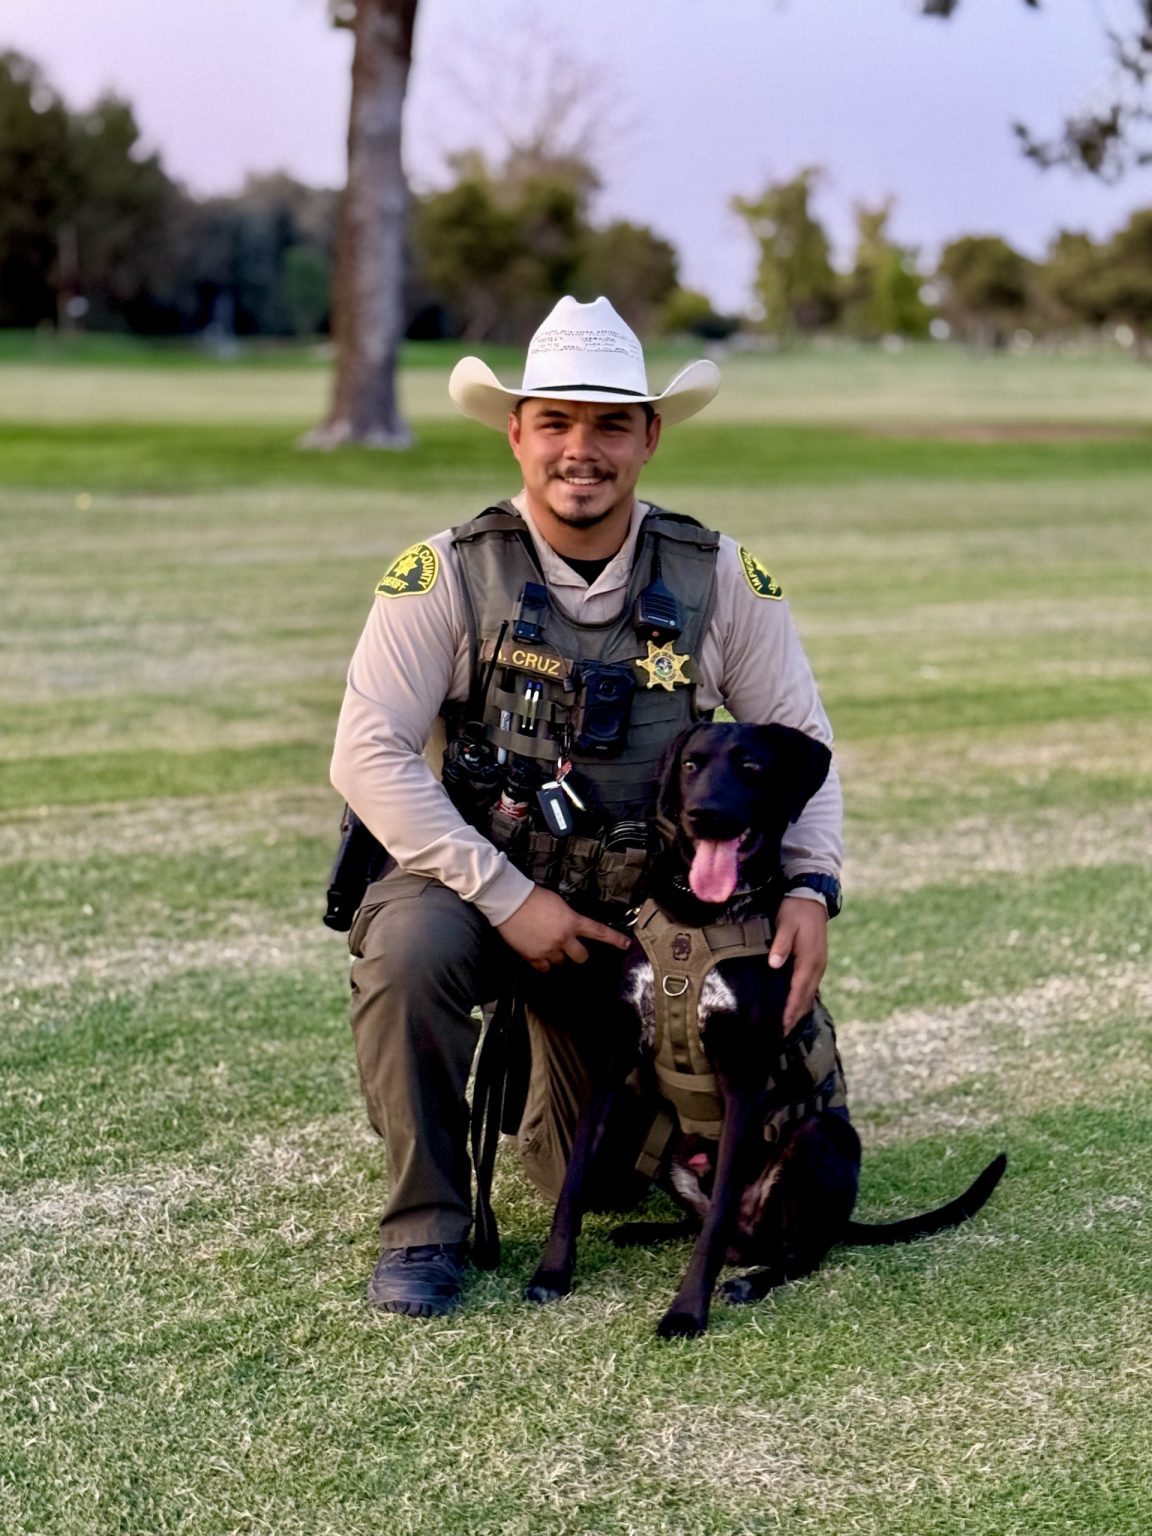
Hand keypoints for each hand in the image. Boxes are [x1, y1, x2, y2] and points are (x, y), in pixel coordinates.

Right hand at [496, 886, 630, 971]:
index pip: (599, 932)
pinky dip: (543, 963)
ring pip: (560, 962)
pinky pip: (544, 967)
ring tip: (546, 943)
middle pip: (581, 957)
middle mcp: (563, 938)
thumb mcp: (559, 904)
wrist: (511, 902)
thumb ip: (568, 918)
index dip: (615, 940)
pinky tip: (538, 953)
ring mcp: (548, 949)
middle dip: (578, 954)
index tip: (626, 945)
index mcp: (572, 921)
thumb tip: (570, 927)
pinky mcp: (533, 956)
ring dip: (557, 956)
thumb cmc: (533, 897)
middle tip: (570, 948)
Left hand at [768, 895, 828, 1032]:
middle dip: (795, 1016)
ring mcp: (819, 964)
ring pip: (809, 992)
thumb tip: (774, 964)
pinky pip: (810, 985)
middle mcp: (817, 965)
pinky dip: (803, 998)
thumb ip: (781, 945)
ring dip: (800, 1009)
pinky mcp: (817, 961)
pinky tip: (796, 1004)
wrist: (812, 897)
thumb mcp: (786, 924)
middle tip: (782, 1034)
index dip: (790, 1009)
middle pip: (806, 996)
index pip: (798, 990)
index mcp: (809, 959)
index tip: (782, 1025)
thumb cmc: (796, 910)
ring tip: (789, 1025)